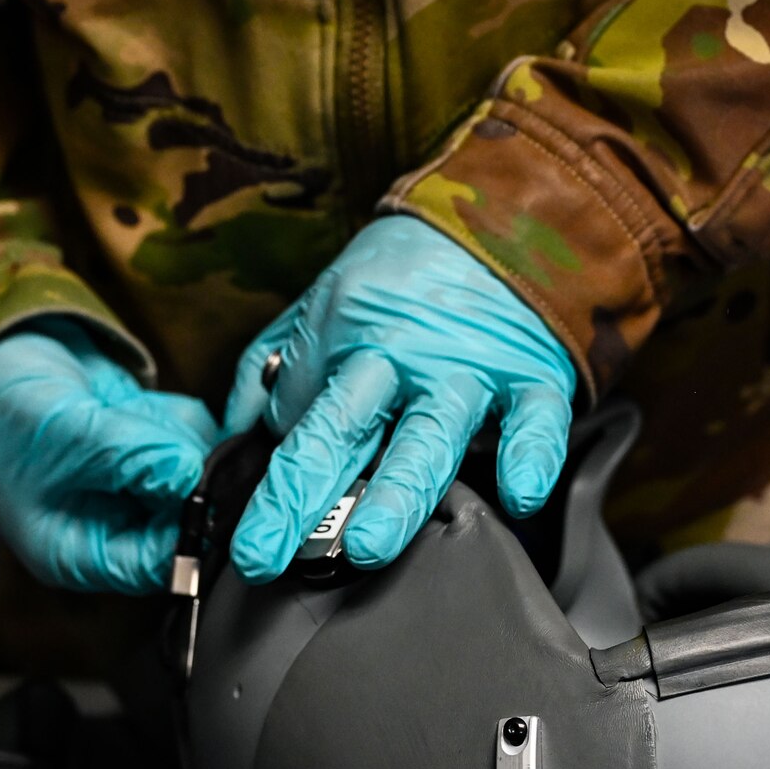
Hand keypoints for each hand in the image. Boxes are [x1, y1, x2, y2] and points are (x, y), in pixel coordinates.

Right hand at [0, 321, 218, 593]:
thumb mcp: (64, 436)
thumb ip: (131, 457)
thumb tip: (191, 473)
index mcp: (79, 551)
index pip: (157, 563)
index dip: (190, 530)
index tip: (205, 486)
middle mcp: (110, 526)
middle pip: (185, 520)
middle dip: (192, 479)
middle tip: (178, 441)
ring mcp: (131, 485)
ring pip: (196, 476)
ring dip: (184, 442)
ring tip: (136, 415)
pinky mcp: (144, 445)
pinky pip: (189, 439)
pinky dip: (179, 418)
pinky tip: (143, 403)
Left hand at [222, 215, 574, 582]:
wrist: (502, 218)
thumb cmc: (404, 275)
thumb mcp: (321, 302)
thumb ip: (271, 370)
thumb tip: (234, 437)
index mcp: (340, 337)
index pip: (294, 419)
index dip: (268, 486)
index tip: (250, 545)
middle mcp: (397, 354)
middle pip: (342, 428)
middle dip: (301, 491)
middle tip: (270, 550)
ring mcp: (465, 369)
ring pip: (428, 435)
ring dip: (397, 491)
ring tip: (368, 544)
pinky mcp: (532, 377)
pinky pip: (535, 421)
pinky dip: (529, 453)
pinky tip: (518, 494)